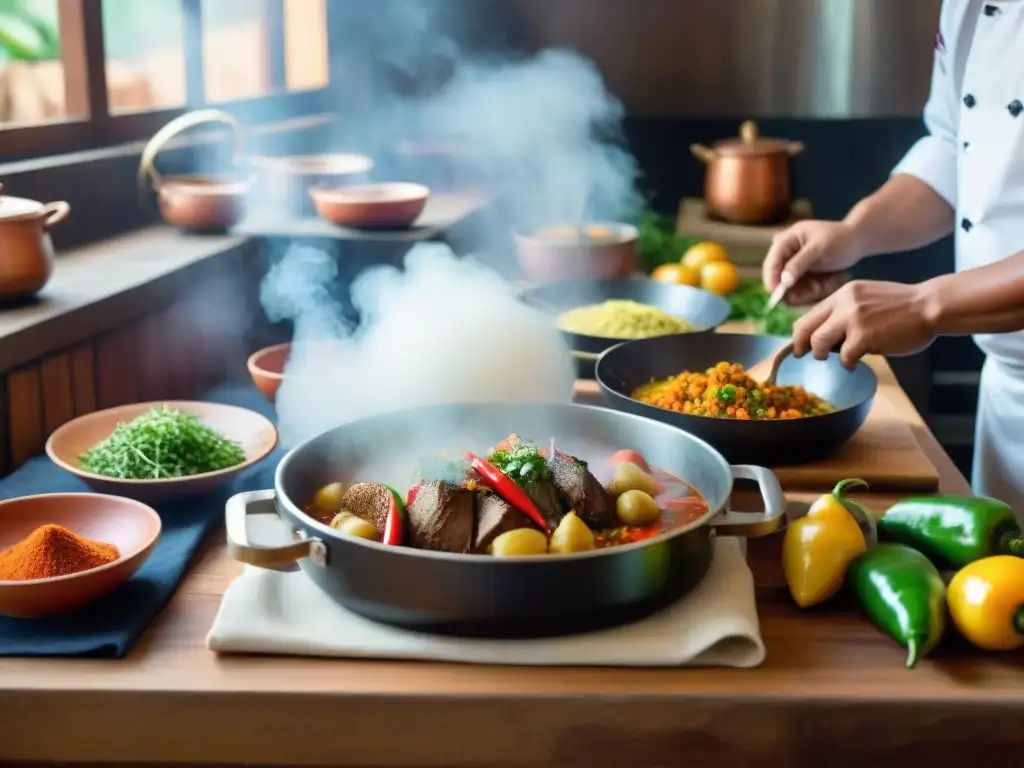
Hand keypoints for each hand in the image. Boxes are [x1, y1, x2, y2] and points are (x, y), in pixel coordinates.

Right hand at [762, 220, 863, 304]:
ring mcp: (790, 264)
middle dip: (794, 289)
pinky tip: (823, 285)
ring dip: (804, 291)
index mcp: (785, 241)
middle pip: (777, 278)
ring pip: (788, 287)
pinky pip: (797, 289)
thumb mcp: (819, 250)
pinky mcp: (798, 274)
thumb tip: (783, 281)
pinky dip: (810, 291)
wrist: (855, 240)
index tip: (779, 298)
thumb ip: (799, 264)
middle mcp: (783, 253)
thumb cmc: (839, 240)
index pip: (771, 264)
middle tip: (814, 292)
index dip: (772, 282)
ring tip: (823, 285)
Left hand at [791, 280, 936, 368]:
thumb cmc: (902, 307)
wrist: (930, 306)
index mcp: (843, 294)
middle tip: (805, 356)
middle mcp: (844, 303)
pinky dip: (848, 363)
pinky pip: (844, 357)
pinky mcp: (864, 336)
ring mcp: (853, 319)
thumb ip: (845, 311)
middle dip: (801, 346)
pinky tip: (856, 363)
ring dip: (823, 355)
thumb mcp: (867, 298)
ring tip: (838, 358)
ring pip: (818, 343)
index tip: (800, 345)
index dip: (800, 333)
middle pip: (805, 329)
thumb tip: (825, 335)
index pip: (809, 315)